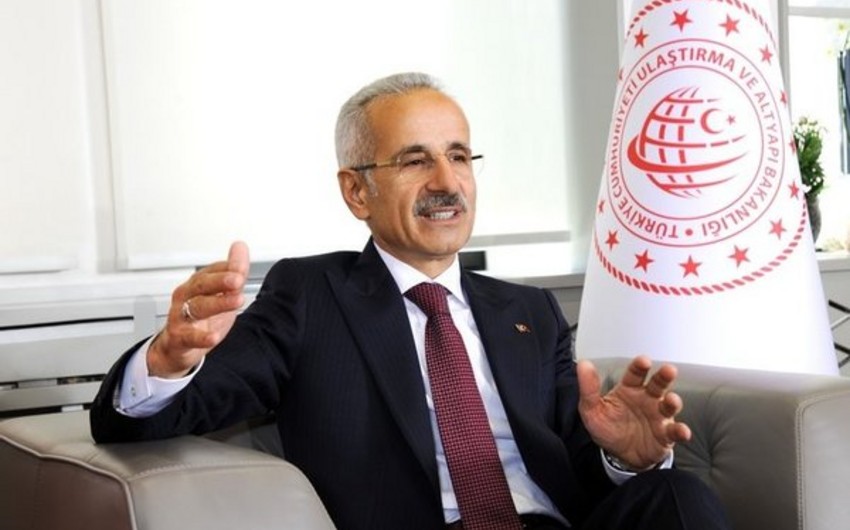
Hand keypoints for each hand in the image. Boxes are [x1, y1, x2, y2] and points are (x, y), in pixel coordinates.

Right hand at [147, 241, 249, 377]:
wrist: (176, 346)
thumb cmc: (199, 317)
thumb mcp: (221, 293)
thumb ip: (234, 271)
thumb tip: (240, 246)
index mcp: (198, 284)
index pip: (212, 271)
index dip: (228, 268)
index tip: (241, 266)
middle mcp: (187, 296)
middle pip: (202, 285)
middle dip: (220, 281)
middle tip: (237, 279)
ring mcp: (181, 316)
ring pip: (198, 307)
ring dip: (218, 304)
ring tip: (236, 301)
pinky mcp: (179, 337)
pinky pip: (189, 336)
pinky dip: (201, 337)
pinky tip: (213, 337)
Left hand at [576, 355, 690, 469]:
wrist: (619, 456)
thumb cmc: (608, 428)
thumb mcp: (592, 410)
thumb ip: (589, 389)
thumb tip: (583, 364)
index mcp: (629, 390)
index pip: (635, 374)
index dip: (640, 367)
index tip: (643, 361)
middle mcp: (647, 399)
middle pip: (658, 384)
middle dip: (664, 376)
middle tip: (668, 370)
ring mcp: (658, 416)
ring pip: (669, 405)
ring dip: (673, 402)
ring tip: (671, 400)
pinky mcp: (666, 435)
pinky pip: (675, 431)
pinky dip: (680, 431)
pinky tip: (682, 431)